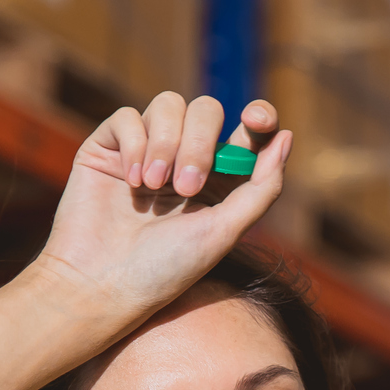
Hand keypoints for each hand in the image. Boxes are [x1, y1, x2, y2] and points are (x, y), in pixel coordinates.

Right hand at [33, 94, 290, 325]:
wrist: (102, 285)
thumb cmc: (166, 268)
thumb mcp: (226, 231)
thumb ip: (261, 187)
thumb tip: (287, 138)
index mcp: (220, 179)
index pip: (247, 131)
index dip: (260, 115)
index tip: (258, 120)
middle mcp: (184, 159)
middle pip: (206, 111)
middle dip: (201, 144)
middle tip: (186, 189)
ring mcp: (146, 150)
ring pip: (169, 105)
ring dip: (167, 144)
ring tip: (154, 187)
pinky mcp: (108, 147)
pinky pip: (128, 116)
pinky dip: (135, 144)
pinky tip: (131, 183)